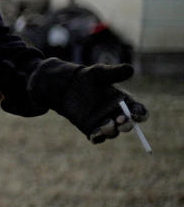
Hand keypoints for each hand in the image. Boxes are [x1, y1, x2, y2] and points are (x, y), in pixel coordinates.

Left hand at [29, 59, 148, 142]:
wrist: (66, 85)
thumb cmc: (87, 77)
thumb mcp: (100, 72)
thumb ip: (114, 72)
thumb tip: (130, 69)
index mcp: (125, 102)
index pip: (139, 111)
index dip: (140, 114)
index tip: (136, 114)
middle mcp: (117, 115)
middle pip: (127, 125)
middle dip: (127, 125)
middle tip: (121, 121)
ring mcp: (104, 123)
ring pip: (112, 132)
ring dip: (111, 131)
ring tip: (107, 124)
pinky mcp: (90, 129)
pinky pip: (97, 137)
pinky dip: (97, 137)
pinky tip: (94, 134)